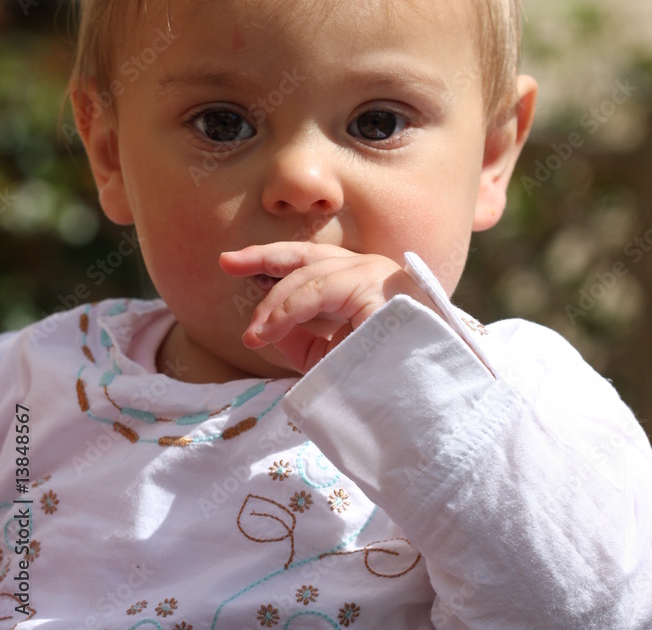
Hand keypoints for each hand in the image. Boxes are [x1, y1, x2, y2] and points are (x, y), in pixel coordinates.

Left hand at [219, 242, 423, 373]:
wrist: (423, 398)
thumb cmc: (382, 378)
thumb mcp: (332, 358)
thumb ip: (302, 340)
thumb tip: (267, 328)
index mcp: (361, 282)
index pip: (311, 262)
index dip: (272, 260)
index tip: (235, 263)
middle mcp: (369, 270)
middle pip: (306, 254)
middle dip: (262, 257)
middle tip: (226, 261)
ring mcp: (375, 274)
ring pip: (309, 274)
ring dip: (274, 304)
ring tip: (253, 335)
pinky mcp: (375, 287)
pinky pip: (319, 291)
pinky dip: (288, 309)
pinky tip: (269, 330)